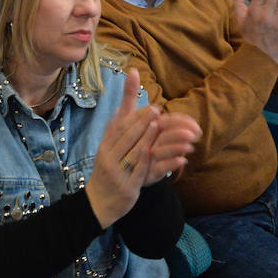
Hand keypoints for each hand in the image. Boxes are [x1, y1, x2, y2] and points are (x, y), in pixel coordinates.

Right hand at [84, 68, 199, 226]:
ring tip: (168, 133)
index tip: (154, 109)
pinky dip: (164, 166)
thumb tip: (133, 75)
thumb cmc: (108, 167)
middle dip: (145, 125)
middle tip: (162, 114)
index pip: (122, 128)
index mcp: (106, 145)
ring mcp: (119, 173)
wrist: (98, 202)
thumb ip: (123, 114)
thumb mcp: (111, 143)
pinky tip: (180, 160)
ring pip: (138, 154)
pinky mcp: (129, 188)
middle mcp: (109, 157)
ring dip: (154, 142)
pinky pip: (147, 174)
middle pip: (129, 139)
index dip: (138, 118)